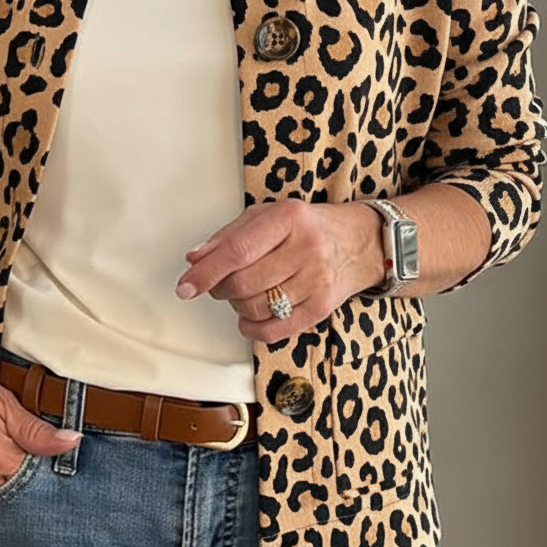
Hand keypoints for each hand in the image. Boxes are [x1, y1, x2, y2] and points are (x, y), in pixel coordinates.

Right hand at [0, 362, 80, 493]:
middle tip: (24, 442)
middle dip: (30, 467)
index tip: (50, 444)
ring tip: (5, 446)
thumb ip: (36, 428)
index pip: (42, 472)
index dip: (48, 458)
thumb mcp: (0, 399)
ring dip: (10, 473)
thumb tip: (71, 442)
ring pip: (4, 489)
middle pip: (23, 484)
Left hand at [175, 200, 384, 341]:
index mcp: (288, 218)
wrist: (361, 242)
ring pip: (256, 308)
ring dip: (237, 306)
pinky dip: (253, 327)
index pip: (238, 251)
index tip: (185, 287)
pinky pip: (275, 330)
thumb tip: (195, 259)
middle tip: (220, 283)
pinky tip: (252, 316)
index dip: (206, 273)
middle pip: (243, 283)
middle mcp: (306, 248)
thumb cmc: (308, 226)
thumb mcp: (268, 216)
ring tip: (244, 292)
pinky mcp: (322, 307)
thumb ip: (228, 236)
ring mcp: (317, 280)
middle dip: (220, 289)